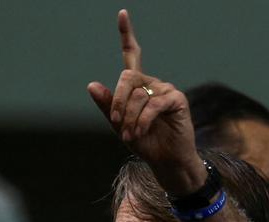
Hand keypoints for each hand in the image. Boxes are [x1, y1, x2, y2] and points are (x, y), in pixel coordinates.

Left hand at [87, 10, 204, 194]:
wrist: (165, 160)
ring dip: (129, 118)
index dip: (127, 34)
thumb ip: (107, 106)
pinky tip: (139, 132)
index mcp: (137, 85)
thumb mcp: (119, 126)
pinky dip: (142, 121)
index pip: (132, 54)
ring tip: (130, 136)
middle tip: (116, 124)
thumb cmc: (144, 142)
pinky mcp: (177, 99)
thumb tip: (92, 85)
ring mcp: (166, 89)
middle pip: (127, 78)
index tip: (122, 13)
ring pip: (138, 94)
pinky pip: (153, 104)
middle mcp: (152, 82)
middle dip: (117, 102)